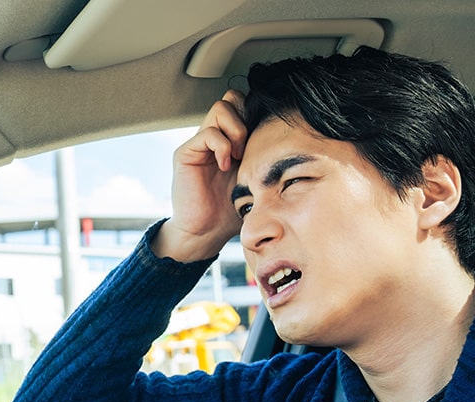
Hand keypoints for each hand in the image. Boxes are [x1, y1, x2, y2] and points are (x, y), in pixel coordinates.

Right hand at [153, 90, 247, 261]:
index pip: (245, 104)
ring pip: (221, 108)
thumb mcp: (257, 176)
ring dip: (236, 131)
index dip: (256, 114)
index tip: (264, 140)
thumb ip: (264, 154)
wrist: (207, 231)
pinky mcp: (186, 152)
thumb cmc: (231, 209)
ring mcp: (200, 143)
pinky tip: (225, 166)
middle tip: (249, 146)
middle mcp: (215, 136)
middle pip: (232, 98)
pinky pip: (208, 133)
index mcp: (233, 138)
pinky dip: (222, 147)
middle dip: (246, 117)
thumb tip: (288, 133)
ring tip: (238, 156)